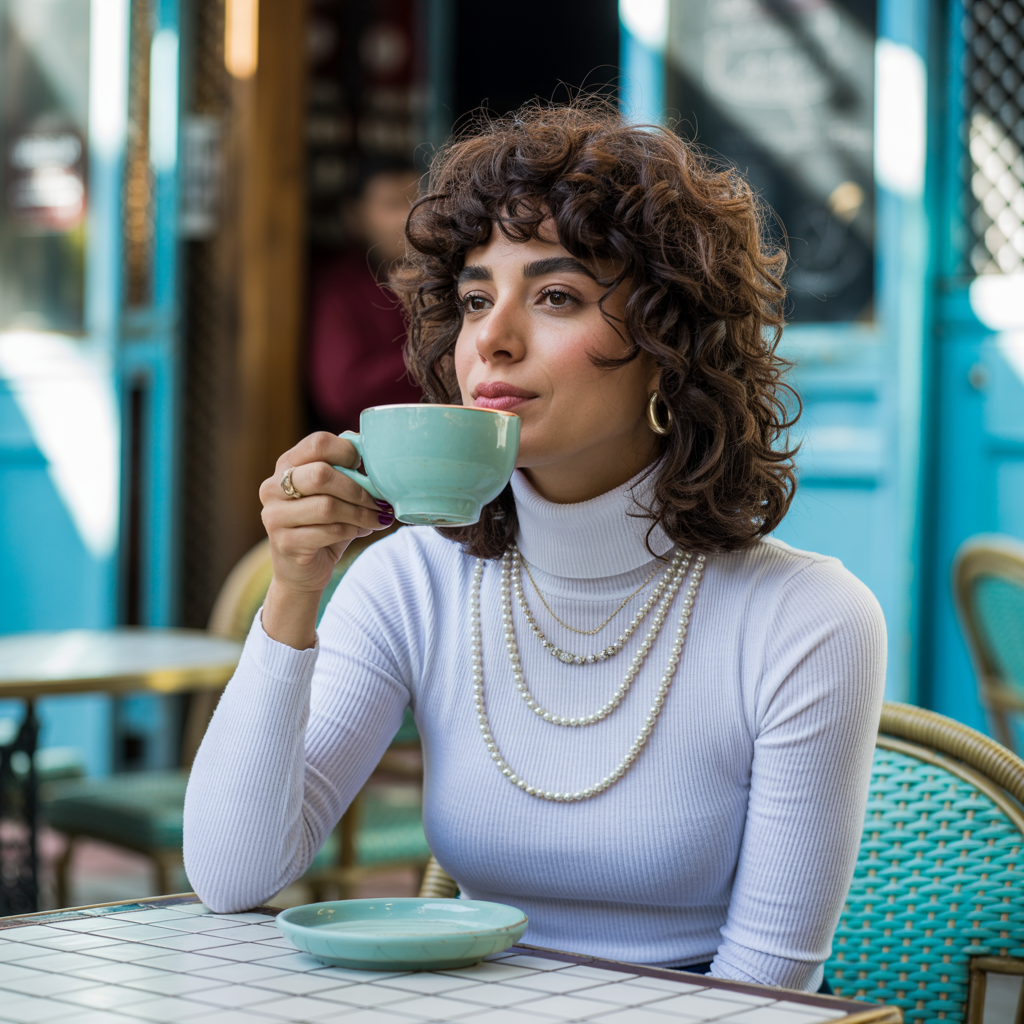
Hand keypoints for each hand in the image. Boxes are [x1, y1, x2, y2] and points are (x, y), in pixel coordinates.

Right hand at [258, 432, 392, 647]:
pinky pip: (328, 531)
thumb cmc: (323, 526)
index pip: (318, 443)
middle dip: (357, 488)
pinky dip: (352, 530)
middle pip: (321, 474)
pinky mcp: (284, 542)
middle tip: (380, 501)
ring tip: (377, 518)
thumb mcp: (334, 494)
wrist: (302, 572)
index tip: (366, 468)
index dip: (348, 452)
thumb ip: (347, 473)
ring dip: (360, 513)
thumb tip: (377, 454)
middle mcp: (273, 487)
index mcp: (286, 466)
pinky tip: (361, 531)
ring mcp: (274, 516)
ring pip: (327, 506)